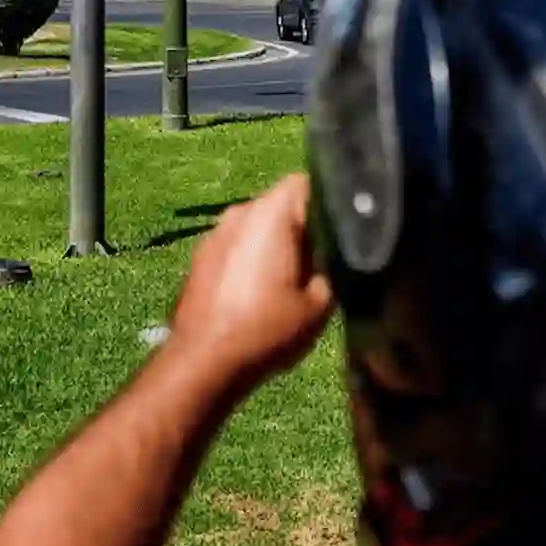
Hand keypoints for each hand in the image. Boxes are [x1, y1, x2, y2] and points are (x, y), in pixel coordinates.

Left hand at [165, 173, 334, 386]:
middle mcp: (239, 214)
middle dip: (304, 226)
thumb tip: (336, 257)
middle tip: (325, 261)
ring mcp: (214, 235)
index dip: (331, 201)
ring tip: (293, 282)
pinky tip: (262, 294)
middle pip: (282, 205)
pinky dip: (254, 260)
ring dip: (277, 245)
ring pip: (259, 227)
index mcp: (270, 214)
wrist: (203, 363)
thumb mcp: (322, 302)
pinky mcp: (200, 259)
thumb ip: (334, 268)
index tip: (345, 230)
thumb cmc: (267, 329)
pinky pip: (238, 247)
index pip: (307, 181)